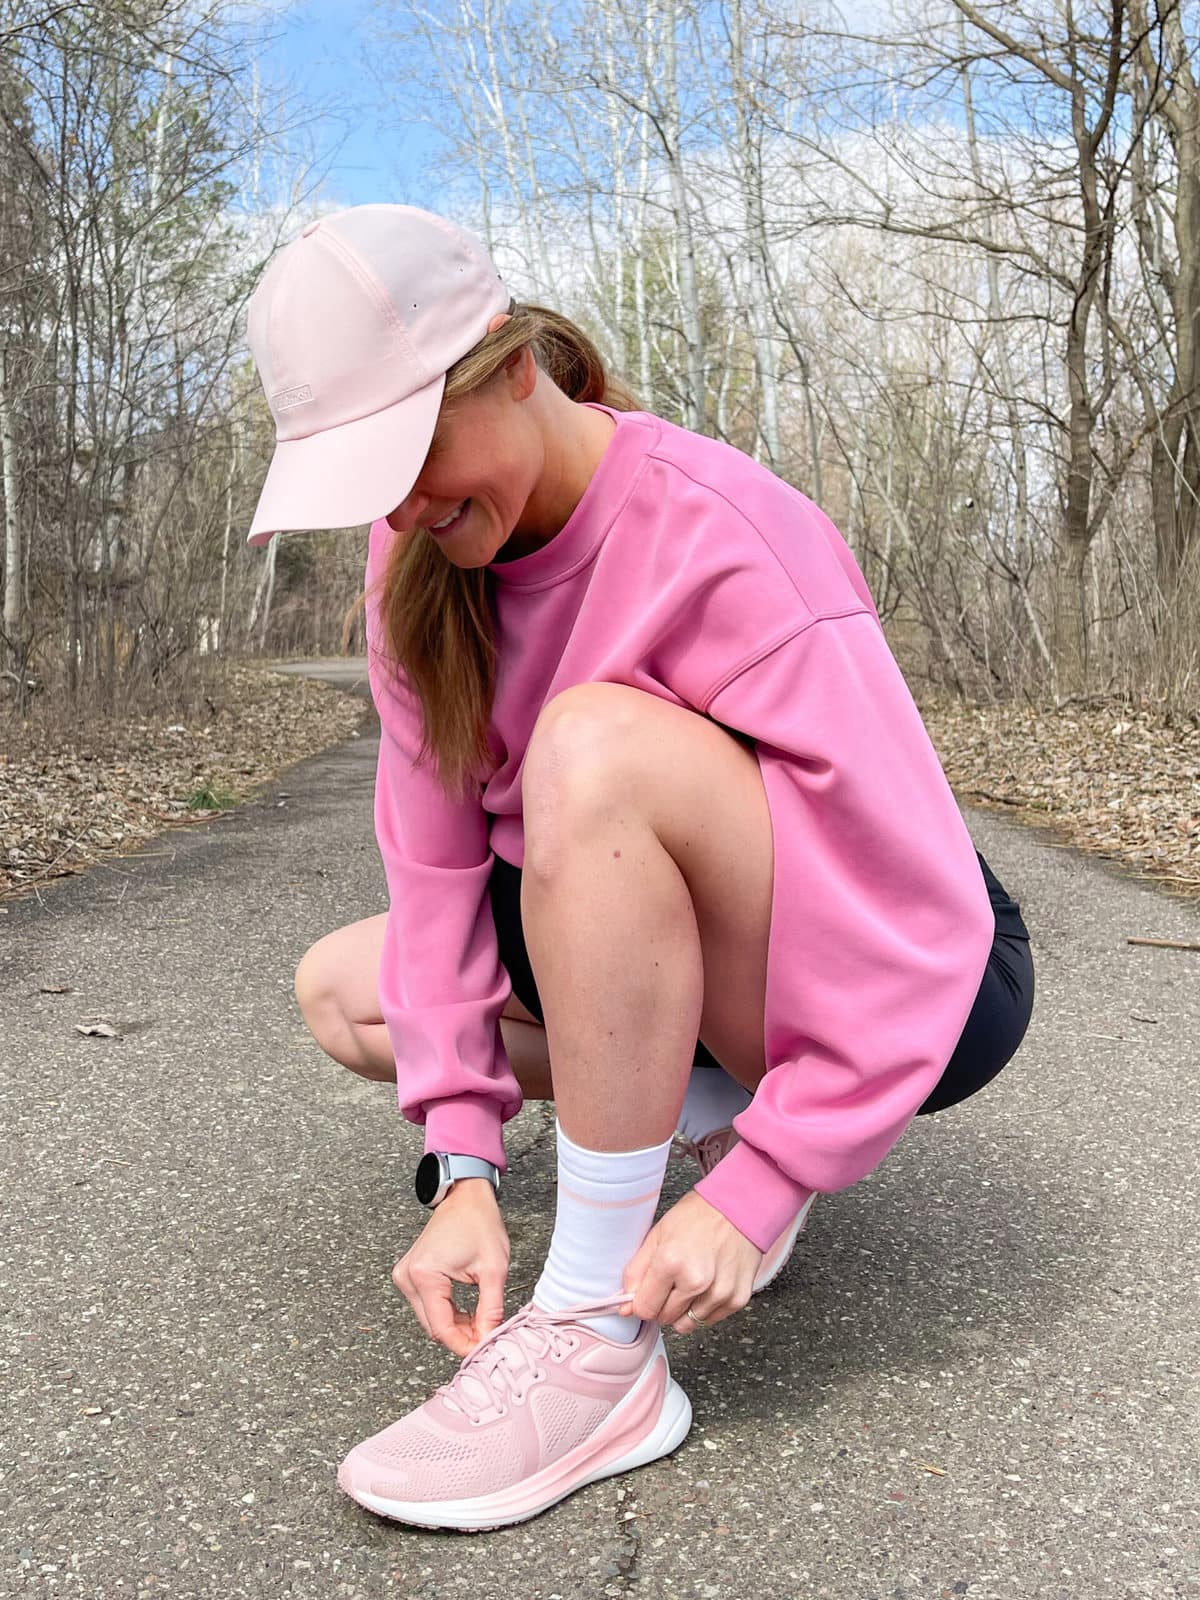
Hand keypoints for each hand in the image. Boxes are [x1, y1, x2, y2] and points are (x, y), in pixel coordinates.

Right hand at [392, 1179, 509, 1357]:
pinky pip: (428, 1306)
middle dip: (461, 1336)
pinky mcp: (410, 1275)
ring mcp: (405, 1276)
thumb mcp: (493, 1268)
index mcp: (425, 1275)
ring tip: (481, 1320)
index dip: (464, 1344)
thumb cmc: (479, 1223)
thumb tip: (488, 1339)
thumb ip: (491, 1309)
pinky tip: (467, 1312)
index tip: (485, 1350)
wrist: (465, 1196)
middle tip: (488, 1335)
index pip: (441, 1328)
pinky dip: (448, 1314)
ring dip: (455, 1326)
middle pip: (433, 1326)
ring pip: (430, 1319)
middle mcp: (408, 1277)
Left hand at [620, 1190, 760, 1333]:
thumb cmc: (699, 1216)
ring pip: (687, 1324)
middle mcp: (696, 1282)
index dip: (642, 1301)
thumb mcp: (658, 1235)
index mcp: (671, 1262)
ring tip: (690, 1281)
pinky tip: (707, 1283)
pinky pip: (709, 1320)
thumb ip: (637, 1272)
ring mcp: (719, 1293)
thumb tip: (625, 1306)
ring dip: (684, 1308)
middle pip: (665, 1318)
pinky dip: (704, 1307)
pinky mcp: (737, 1299)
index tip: (647, 1291)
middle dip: (662, 1303)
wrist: (738, 1206)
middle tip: (671, 1280)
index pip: (645, 1309)